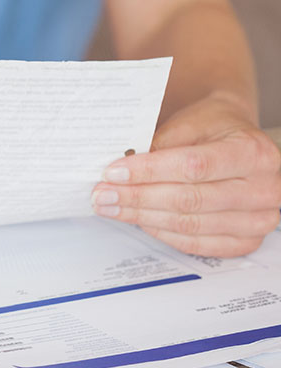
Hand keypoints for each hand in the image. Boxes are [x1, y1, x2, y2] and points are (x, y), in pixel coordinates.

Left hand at [91, 94, 280, 255]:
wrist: (237, 140)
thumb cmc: (214, 128)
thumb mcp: (190, 123)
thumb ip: (160, 145)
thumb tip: (121, 170)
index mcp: (253, 153)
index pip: (193, 166)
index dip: (148, 172)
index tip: (113, 173)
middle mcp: (264, 189)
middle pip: (189, 199)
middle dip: (138, 198)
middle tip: (103, 195)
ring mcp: (259, 219)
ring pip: (190, 225)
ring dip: (143, 217)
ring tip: (112, 207)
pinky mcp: (247, 240)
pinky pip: (198, 244)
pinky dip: (163, 233)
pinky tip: (140, 221)